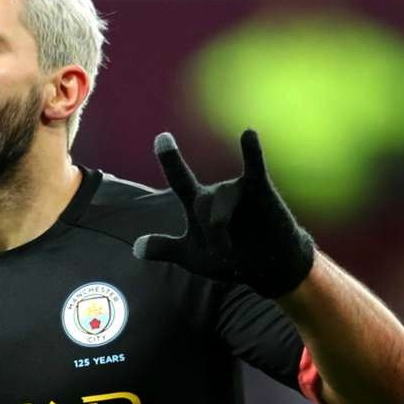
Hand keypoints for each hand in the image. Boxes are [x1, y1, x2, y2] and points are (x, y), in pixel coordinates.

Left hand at [133, 130, 314, 297]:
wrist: (268, 269)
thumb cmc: (231, 259)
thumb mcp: (193, 258)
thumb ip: (165, 249)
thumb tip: (135, 248)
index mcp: (199, 204)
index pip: (180, 179)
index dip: (170, 159)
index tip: (161, 136)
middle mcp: (217, 193)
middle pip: (200, 205)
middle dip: (209, 235)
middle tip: (222, 254)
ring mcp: (238, 190)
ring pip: (219, 203)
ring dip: (220, 229)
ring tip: (230, 251)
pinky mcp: (260, 190)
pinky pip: (254, 168)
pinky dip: (251, 152)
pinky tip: (249, 134)